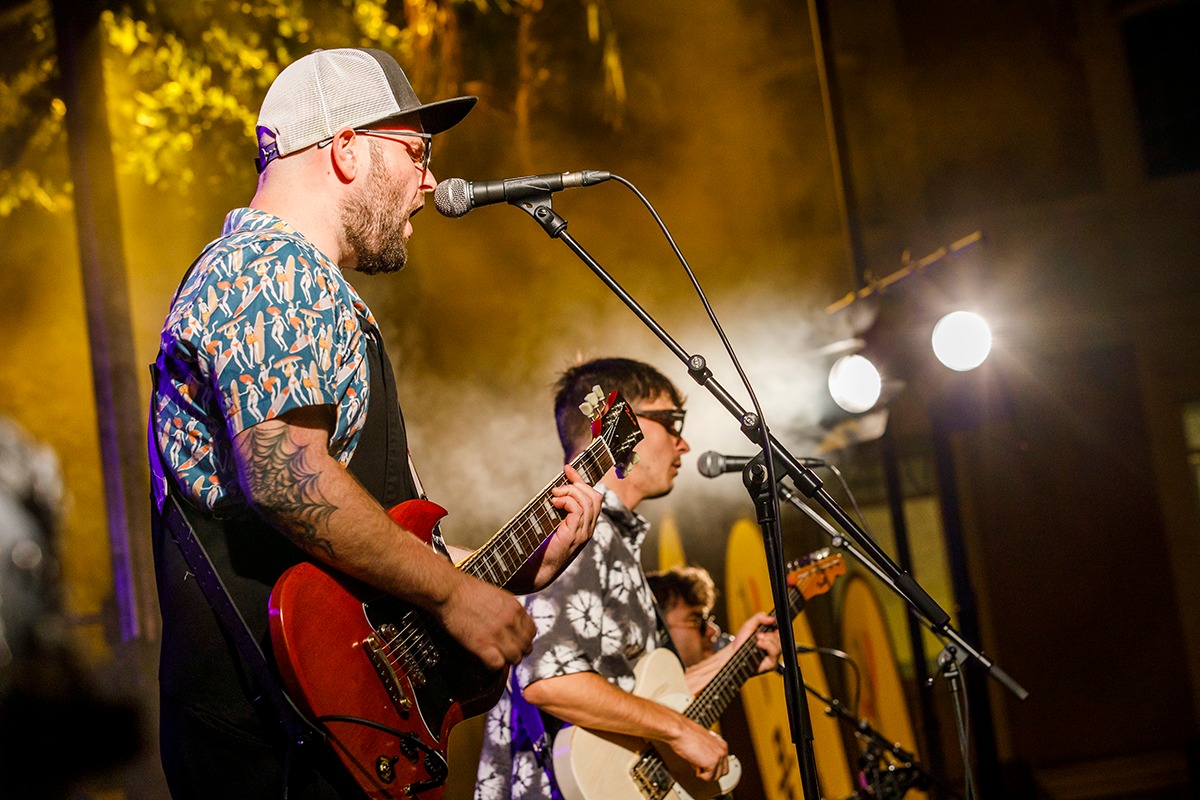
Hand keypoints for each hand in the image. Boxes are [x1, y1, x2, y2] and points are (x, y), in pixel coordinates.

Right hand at [435, 573, 534, 669]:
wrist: (450, 592)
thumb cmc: (469, 591)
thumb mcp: (498, 595)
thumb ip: (510, 610)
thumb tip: (514, 624)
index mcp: (516, 608)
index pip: (532, 632)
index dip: (524, 639)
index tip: (517, 641)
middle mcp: (511, 622)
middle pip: (526, 647)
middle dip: (518, 651)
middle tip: (507, 652)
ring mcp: (498, 634)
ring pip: (515, 658)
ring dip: (507, 660)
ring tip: (497, 657)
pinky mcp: (482, 645)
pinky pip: (498, 664)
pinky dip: (494, 665)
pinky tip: (487, 659)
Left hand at [526, 465, 601, 590]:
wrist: (538, 570)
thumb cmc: (542, 549)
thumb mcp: (552, 525)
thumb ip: (558, 511)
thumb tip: (553, 492)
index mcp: (585, 526)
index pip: (593, 498)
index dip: (582, 481)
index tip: (568, 469)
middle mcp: (588, 529)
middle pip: (595, 496)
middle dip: (578, 483)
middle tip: (559, 485)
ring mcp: (583, 533)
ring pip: (588, 501)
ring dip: (571, 492)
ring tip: (555, 495)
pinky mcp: (575, 535)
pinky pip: (579, 509)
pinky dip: (567, 501)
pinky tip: (555, 503)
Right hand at [667, 720, 729, 781]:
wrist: (680, 731)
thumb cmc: (686, 734)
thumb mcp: (702, 743)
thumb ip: (708, 752)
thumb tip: (705, 763)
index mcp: (721, 744)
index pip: (723, 764)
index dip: (713, 766)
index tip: (705, 765)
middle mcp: (722, 750)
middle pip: (722, 772)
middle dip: (711, 772)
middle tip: (701, 766)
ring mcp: (718, 757)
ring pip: (716, 777)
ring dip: (705, 773)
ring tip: (696, 763)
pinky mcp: (712, 763)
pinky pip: (708, 778)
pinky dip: (699, 774)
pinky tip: (695, 764)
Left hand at [732, 612, 780, 673]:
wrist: (733, 653)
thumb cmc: (741, 640)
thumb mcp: (749, 625)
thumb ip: (759, 618)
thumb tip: (771, 618)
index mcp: (770, 636)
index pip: (780, 631)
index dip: (777, 627)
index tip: (771, 624)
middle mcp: (773, 646)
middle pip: (781, 639)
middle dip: (771, 635)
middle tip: (759, 634)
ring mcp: (773, 655)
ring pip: (779, 646)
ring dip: (769, 640)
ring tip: (758, 639)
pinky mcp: (771, 663)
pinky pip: (775, 654)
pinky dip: (768, 647)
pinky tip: (759, 644)